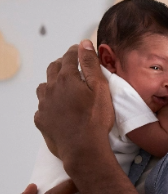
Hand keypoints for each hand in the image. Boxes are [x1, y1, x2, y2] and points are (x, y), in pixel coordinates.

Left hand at [34, 41, 113, 167]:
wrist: (83, 149)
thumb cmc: (95, 118)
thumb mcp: (100, 88)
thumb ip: (90, 64)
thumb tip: (84, 44)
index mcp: (67, 78)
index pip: (69, 57)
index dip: (75, 51)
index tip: (80, 49)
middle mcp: (51, 89)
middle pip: (53, 69)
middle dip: (62, 64)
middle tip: (72, 65)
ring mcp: (44, 105)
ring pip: (44, 87)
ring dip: (53, 83)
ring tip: (63, 87)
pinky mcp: (42, 120)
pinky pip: (42, 106)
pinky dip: (50, 103)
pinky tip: (59, 109)